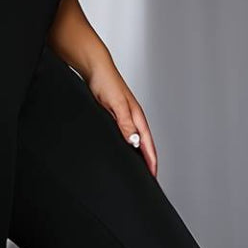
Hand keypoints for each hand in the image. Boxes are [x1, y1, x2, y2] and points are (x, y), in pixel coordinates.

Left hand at [87, 61, 157, 176]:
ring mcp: (124, 118)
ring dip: (139, 155)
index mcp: (137, 117)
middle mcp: (133, 118)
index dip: (151, 161)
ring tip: (139, 170)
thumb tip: (135, 142)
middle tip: (149, 178)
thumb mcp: (117, 105)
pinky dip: (127, 147)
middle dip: (148, 162)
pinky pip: (124, 136)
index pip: (148, 144)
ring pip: (135, 141)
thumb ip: (125, 123)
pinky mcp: (115, 116)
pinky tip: (123, 151)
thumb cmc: (106, 82)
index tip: (153, 176)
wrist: (94, 68)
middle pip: (144, 145)